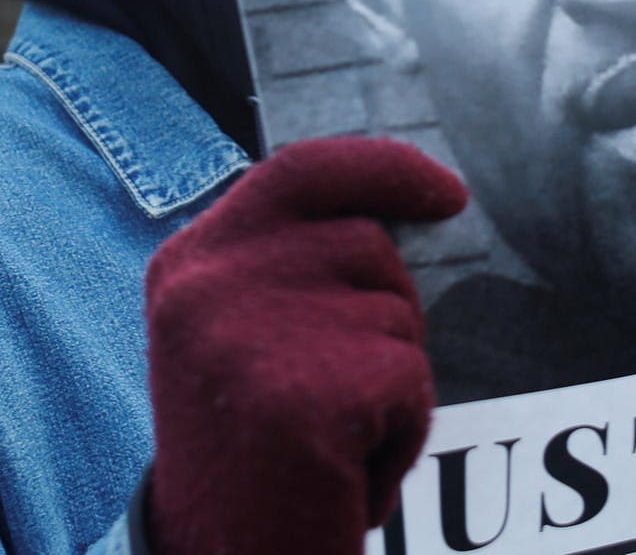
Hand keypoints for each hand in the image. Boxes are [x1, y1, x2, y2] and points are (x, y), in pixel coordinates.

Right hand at [145, 137, 468, 554]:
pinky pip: (411, 378)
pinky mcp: (310, 388)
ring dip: (391, 377)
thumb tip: (398, 208)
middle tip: (336, 395)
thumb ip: (286, 267)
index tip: (446, 191)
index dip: (383, 168)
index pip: (300, 170)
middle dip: (386, 312)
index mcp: (188, 264)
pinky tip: (346, 467)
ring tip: (331, 435)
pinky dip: (403, 430)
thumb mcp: (234, 338)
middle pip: (364, 244)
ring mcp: (255, 332)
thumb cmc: (247, 458)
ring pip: (396, 313)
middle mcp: (209, 284)